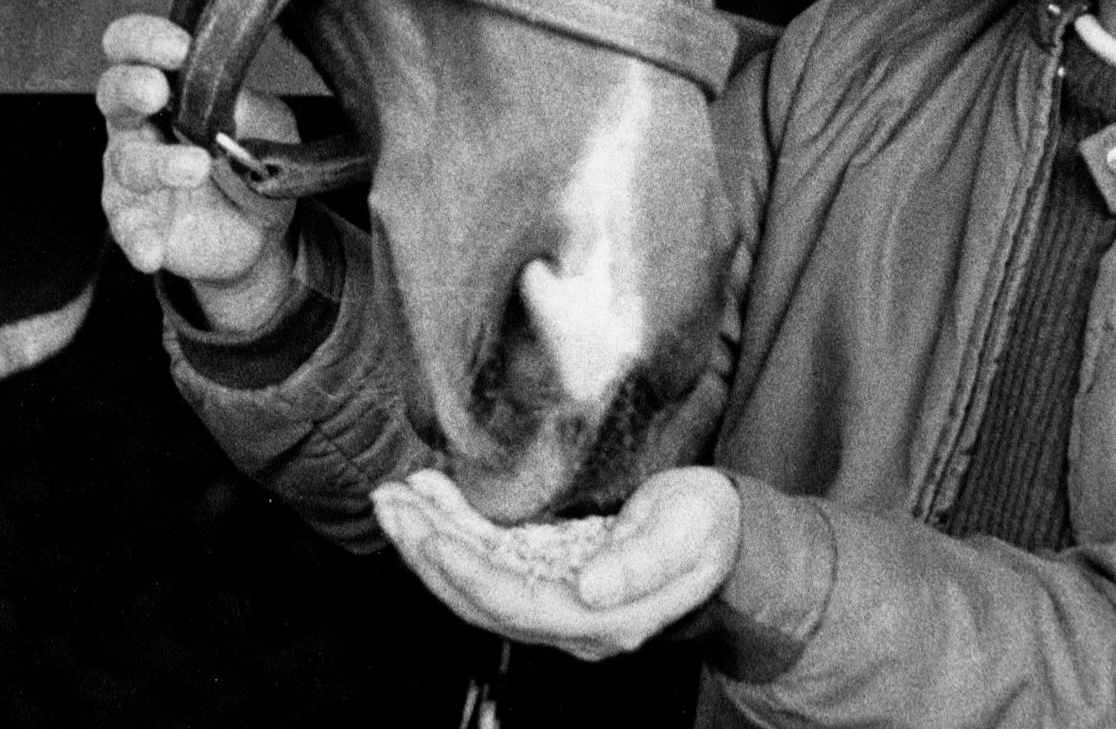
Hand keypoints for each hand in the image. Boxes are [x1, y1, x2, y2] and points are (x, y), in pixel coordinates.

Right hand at [97, 12, 298, 332]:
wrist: (264, 223)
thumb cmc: (253, 153)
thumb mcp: (264, 119)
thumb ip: (242, 102)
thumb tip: (226, 86)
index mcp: (166, 83)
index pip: (134, 47)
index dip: (145, 40)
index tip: (178, 46)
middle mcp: (139, 122)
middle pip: (113, 92)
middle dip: (130, 86)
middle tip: (156, 90)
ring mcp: (132, 171)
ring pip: (126, 159)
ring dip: (158, 162)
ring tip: (196, 167)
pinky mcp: (135, 219)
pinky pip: (127, 226)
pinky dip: (138, 237)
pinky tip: (152, 250)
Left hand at [371, 467, 741, 660]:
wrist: (725, 530)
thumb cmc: (708, 526)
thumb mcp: (687, 533)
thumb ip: (642, 562)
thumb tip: (589, 587)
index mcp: (603, 616)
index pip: (518, 603)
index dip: (471, 573)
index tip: (434, 538)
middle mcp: (570, 617)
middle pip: (481, 598)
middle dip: (429, 554)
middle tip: (390, 506)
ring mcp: (556, 596)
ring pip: (477, 579)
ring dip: (430, 539)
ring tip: (393, 499)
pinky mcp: (550, 571)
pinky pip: (491, 559)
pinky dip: (455, 529)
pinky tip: (430, 500)